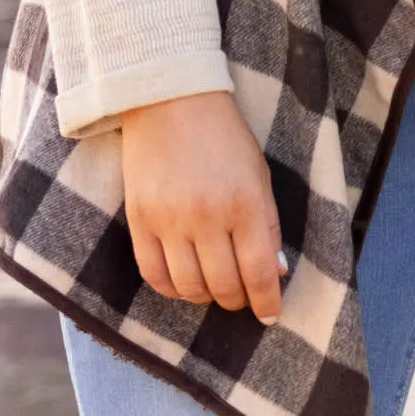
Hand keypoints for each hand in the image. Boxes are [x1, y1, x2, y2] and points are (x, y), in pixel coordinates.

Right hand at [121, 89, 283, 322]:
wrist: (170, 101)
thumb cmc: (224, 137)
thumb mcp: (259, 176)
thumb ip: (268, 226)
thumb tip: (275, 273)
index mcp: (245, 205)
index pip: (259, 272)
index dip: (266, 302)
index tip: (269, 315)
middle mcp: (207, 218)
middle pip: (223, 285)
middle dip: (237, 300)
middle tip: (241, 297)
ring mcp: (169, 221)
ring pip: (189, 286)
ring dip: (205, 297)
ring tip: (213, 288)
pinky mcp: (139, 220)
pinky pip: (153, 274)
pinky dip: (171, 289)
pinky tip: (183, 284)